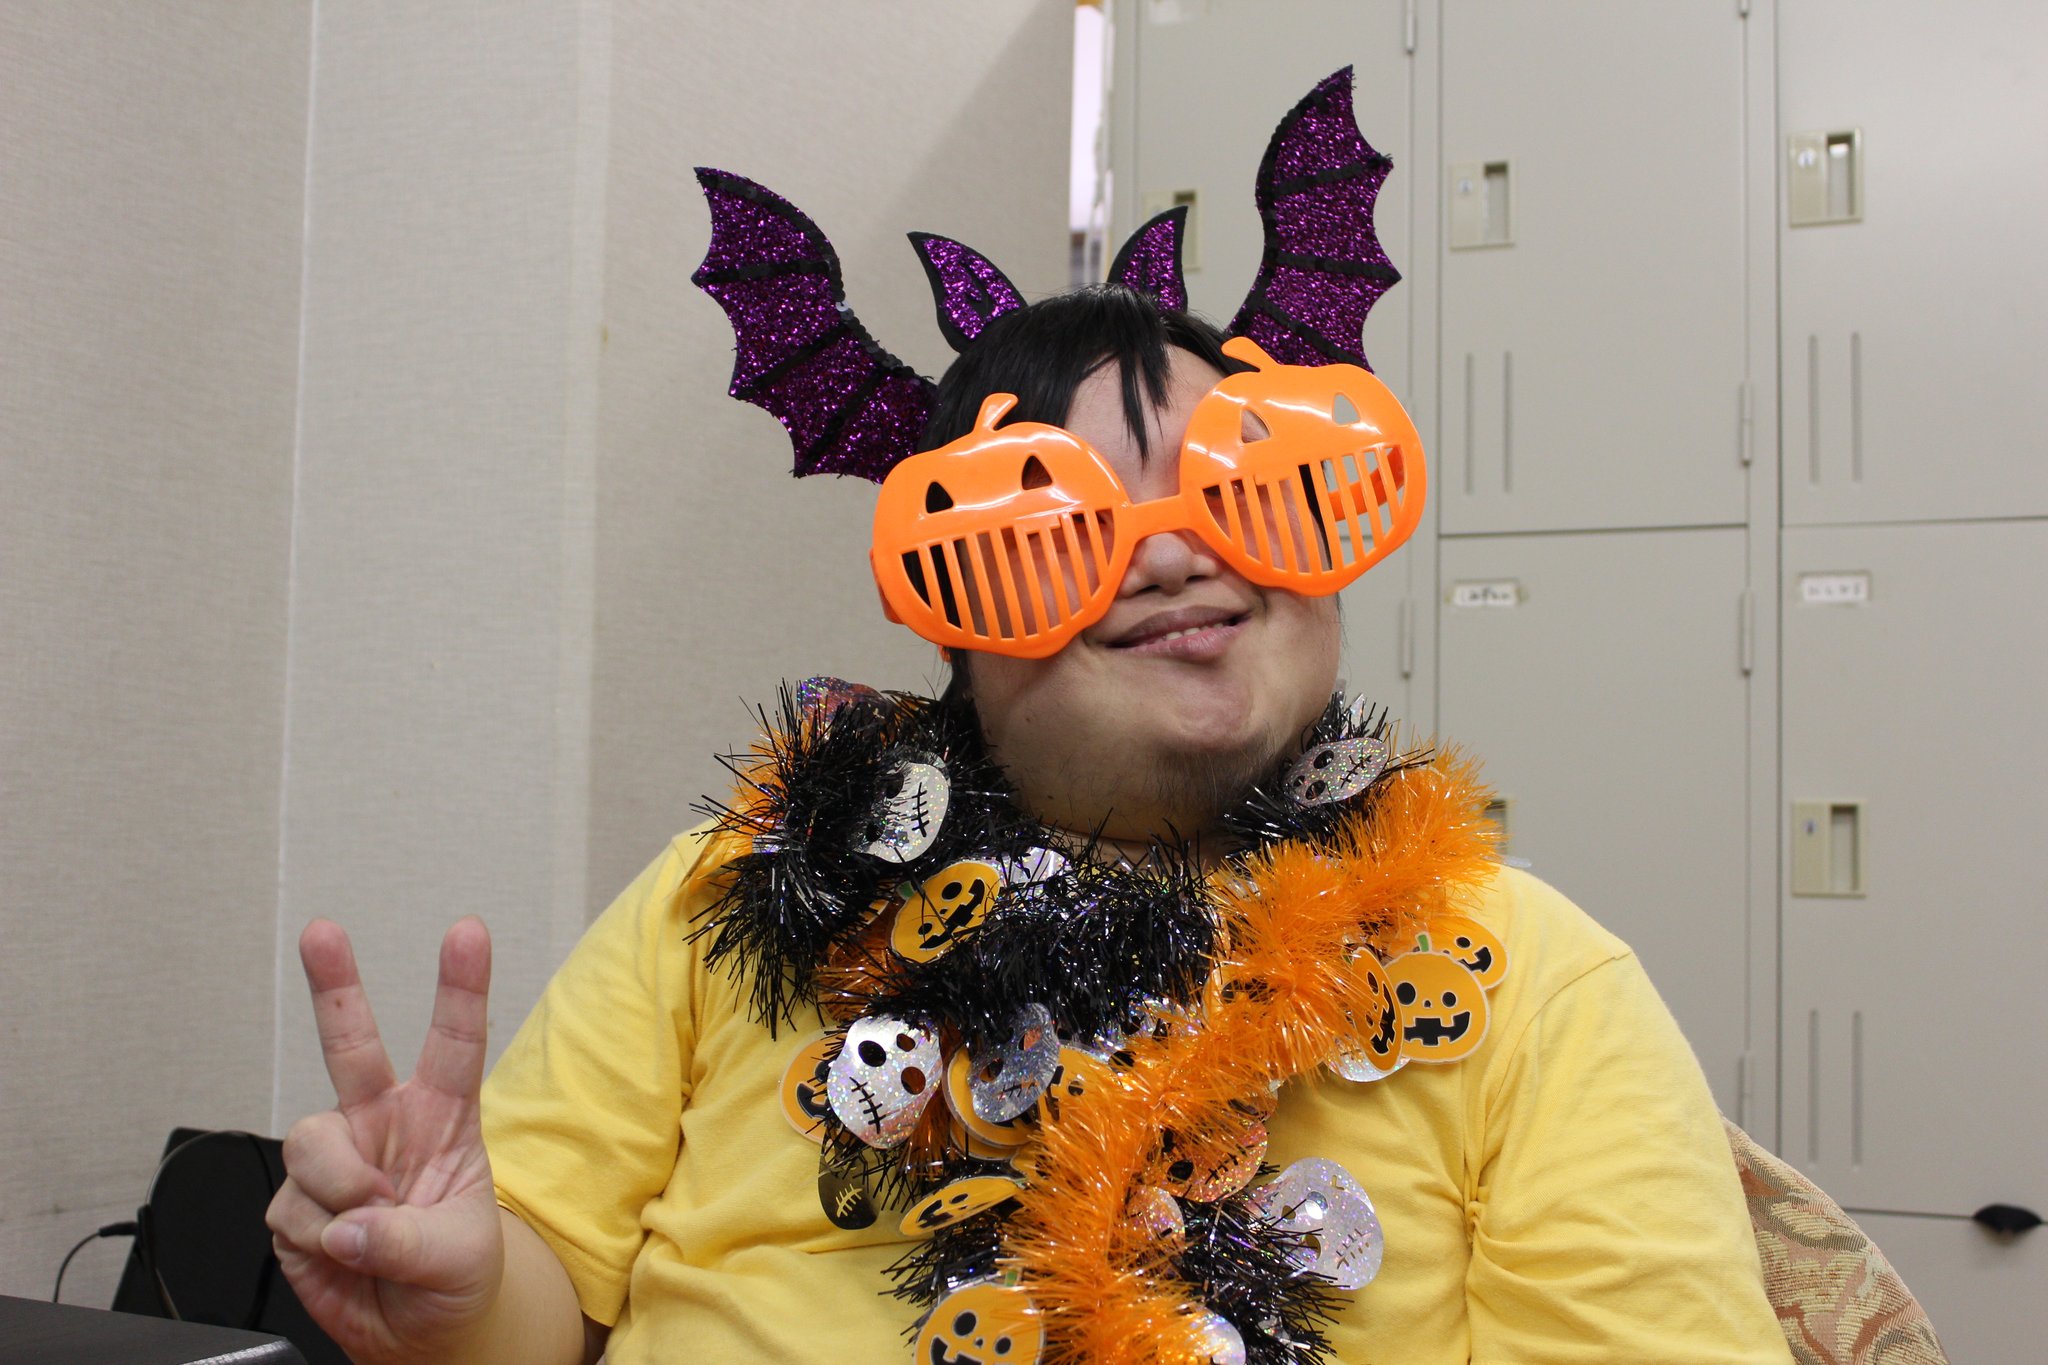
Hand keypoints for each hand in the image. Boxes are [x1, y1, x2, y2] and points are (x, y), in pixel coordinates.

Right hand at [267, 918, 504, 1364]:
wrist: (418, 1335)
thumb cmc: (457, 1279)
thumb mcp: (462, 1257)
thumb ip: (411, 1238)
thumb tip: (351, 1224)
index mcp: (442, 1118)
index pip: (455, 1044)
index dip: (461, 986)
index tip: (467, 932)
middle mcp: (383, 1124)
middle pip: (350, 1043)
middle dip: (332, 982)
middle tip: (321, 931)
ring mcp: (335, 1159)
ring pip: (310, 1141)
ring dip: (339, 1189)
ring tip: (369, 1229)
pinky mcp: (294, 1203)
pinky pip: (292, 1205)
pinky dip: (318, 1236)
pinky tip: (342, 1251)